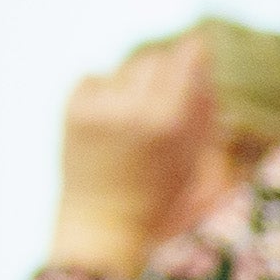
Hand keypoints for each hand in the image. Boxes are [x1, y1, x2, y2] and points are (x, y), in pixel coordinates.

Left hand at [48, 39, 220, 279]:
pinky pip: (94, 78)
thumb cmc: (166, 210)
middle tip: (173, 95)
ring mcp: (97, 109)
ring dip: (138, 85)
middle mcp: (130, 109)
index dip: (195, 52)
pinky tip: (115, 118)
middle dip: (168, 71)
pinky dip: (107, 90)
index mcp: (169, 123)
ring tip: (141, 117)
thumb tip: (207, 75)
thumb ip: (206, 118)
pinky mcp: (72, 112)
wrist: (104, 232)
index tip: (201, 47)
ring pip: (125, 70)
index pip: (184, 60)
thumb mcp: (203, 167)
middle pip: (154, 60)